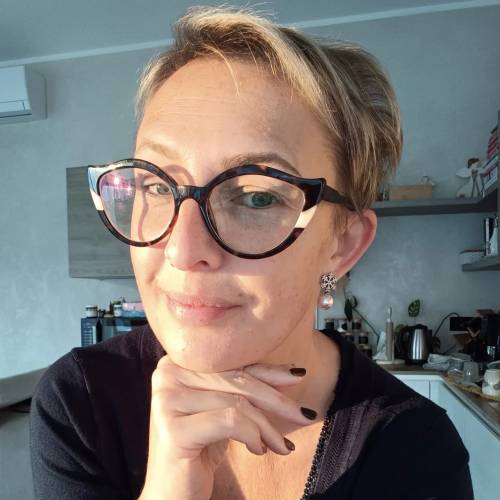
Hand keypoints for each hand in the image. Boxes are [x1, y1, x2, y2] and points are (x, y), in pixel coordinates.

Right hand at [138, 355, 315, 499]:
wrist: (171, 494)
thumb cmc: (199, 448)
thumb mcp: (224, 410)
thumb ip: (245, 386)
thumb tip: (292, 371)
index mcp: (177, 361)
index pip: (232, 361)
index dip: (268, 370)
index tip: (298, 376)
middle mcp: (167, 373)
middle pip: (236, 380)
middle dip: (276, 400)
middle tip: (305, 415)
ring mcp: (167, 399)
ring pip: (237, 402)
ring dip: (268, 426)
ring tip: (281, 445)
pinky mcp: (174, 428)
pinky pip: (229, 421)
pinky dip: (252, 435)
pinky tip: (258, 450)